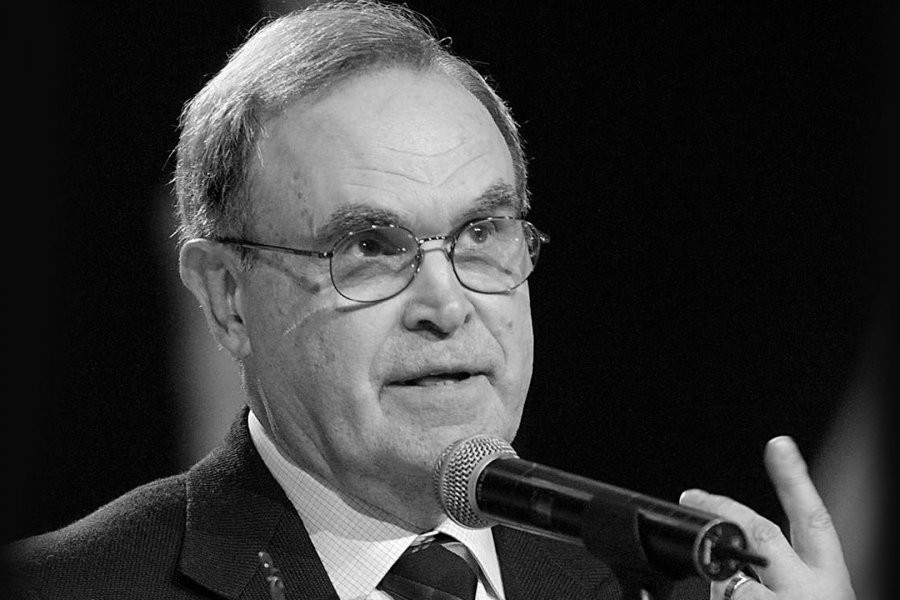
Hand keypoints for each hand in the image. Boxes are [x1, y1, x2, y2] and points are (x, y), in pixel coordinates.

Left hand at [679, 436, 854, 599]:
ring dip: (720, 586)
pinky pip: (722, 599)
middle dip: (725, 509)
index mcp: (830, 579)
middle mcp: (809, 590)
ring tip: (730, 599)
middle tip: (693, 495)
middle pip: (762, 532)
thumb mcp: (820, 599)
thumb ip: (792, 574)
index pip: (813, 518)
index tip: (779, 445)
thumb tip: (750, 558)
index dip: (795, 480)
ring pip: (732, 579)